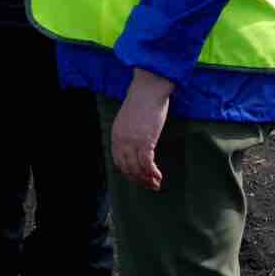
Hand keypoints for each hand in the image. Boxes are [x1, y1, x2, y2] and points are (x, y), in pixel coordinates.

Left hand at [111, 69, 173, 190]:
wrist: (148, 89)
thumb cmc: (142, 101)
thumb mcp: (129, 119)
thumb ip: (128, 132)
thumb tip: (136, 146)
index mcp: (115, 134)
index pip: (118, 161)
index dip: (128, 173)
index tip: (138, 179)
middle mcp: (121, 140)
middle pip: (126, 168)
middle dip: (138, 180)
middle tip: (149, 186)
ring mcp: (132, 141)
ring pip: (136, 169)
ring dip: (146, 180)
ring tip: (156, 184)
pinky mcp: (145, 141)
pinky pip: (147, 164)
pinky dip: (152, 173)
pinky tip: (158, 176)